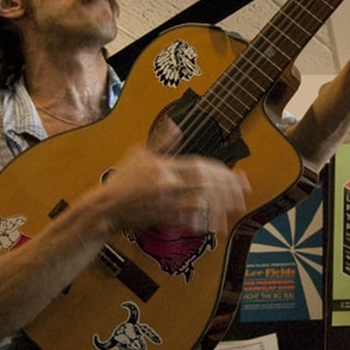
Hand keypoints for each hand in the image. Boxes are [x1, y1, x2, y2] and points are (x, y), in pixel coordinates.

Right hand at [100, 148, 250, 233]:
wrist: (105, 208)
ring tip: (237, 206)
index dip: (220, 171)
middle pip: (204, 183)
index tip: (235, 175)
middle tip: (244, 190)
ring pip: (199, 202)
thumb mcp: (139, 155)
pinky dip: (202, 222)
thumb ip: (161, 142)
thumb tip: (175, 125)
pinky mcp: (161, 218)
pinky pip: (187, 220)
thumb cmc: (122, 181)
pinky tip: (216, 224)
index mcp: (163, 166)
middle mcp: (166, 183)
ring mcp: (164, 202)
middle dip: (227, 187)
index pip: (199, 165)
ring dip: (221, 205)